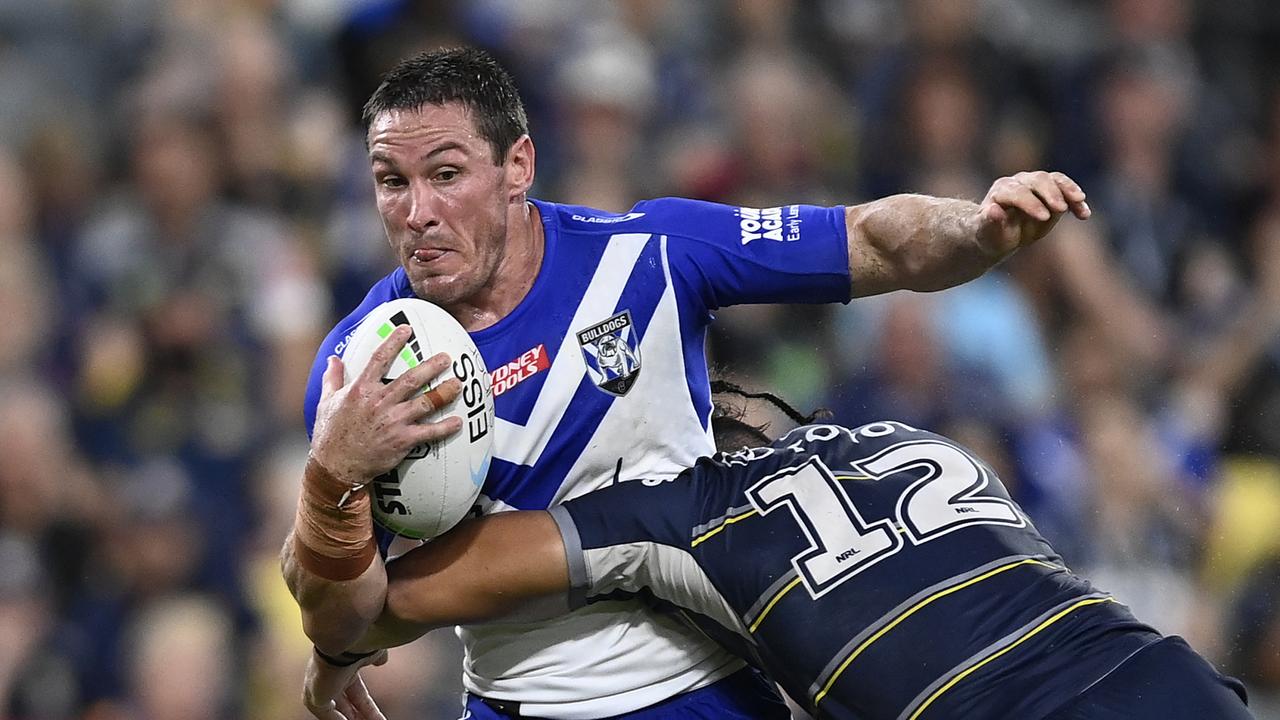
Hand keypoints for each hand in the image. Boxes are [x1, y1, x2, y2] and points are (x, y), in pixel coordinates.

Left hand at [302, 648, 388, 719]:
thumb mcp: (373, 652)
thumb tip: (381, 661)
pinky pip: (327, 715)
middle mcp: (330, 680)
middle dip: (359, 717)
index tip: (378, 717)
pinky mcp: (314, 697)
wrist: (344, 639)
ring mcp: (320, 689)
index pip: (357, 695)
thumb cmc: (358, 642)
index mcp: (343, 669)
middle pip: (347, 706)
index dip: (367, 707)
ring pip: (338, 711)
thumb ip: (377, 658)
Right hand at [312, 324, 463, 484]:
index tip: (407, 329)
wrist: (335, 466)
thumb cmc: (330, 434)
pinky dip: (444, 428)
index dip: (394, 342)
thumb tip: (333, 359)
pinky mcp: (401, 440)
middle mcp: (379, 402)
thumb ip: (332, 379)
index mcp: (361, 390)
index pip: (379, 359)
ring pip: (424, 402)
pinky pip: (428, 432)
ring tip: (458, 384)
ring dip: (444, 393)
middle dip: (431, 366)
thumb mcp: (326, 402)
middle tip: (447, 358)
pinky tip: (458, 422)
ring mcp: (392, 421)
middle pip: (411, 379)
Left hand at [974, 171, 1090, 257]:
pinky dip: (1076, 199)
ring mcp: (1035, 183)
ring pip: (1055, 179)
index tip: (1044, 217)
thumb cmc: (993, 235)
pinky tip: (1084, 214)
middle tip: (1060, 209)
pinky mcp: (1050, 188)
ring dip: (1069, 190)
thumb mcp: (988, 234)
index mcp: (1001, 191)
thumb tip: (993, 210)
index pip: (1017, 192)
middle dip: (1050, 193)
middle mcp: (1018, 182)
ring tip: (1080, 202)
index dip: (1030, 203)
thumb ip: (991, 223)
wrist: (1001, 232)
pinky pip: (1066, 188)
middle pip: (1038, 180)